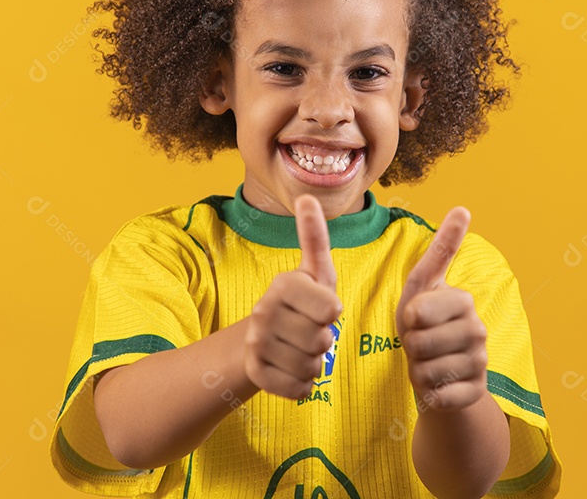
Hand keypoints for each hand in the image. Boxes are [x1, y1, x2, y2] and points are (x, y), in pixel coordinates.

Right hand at [243, 194, 342, 399]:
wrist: (260, 340)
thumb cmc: (301, 303)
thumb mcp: (313, 271)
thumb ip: (315, 237)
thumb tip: (308, 196)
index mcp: (283, 284)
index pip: (331, 309)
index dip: (332, 313)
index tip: (321, 307)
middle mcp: (263, 311)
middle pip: (323, 340)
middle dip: (324, 340)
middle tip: (309, 331)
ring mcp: (255, 343)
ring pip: (312, 367)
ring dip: (314, 363)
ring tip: (299, 348)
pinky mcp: (254, 373)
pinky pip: (299, 389)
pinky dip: (302, 385)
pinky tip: (290, 369)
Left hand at [395, 206, 487, 411]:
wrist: (439, 371)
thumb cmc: (423, 322)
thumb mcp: (422, 284)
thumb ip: (440, 249)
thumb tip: (464, 207)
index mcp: (464, 300)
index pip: (418, 312)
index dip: (408, 319)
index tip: (416, 318)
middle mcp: (478, 329)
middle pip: (419, 343)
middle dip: (409, 346)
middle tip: (420, 343)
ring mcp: (481, 362)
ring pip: (427, 371)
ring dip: (417, 369)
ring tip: (427, 362)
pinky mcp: (476, 391)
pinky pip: (438, 396)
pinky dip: (428, 393)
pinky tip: (436, 385)